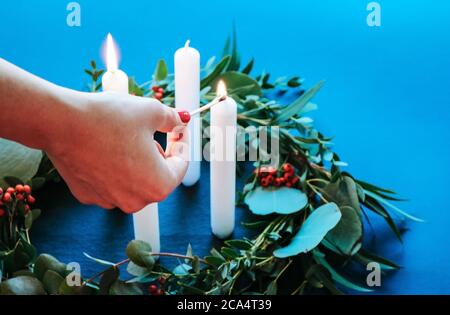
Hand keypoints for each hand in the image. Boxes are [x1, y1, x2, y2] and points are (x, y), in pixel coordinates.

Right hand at [46, 92, 189, 212]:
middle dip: (158, 153)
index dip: (182, 142)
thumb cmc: (109, 118)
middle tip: (151, 131)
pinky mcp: (88, 196)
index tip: (178, 129)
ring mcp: (110, 202)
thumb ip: (172, 119)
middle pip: (157, 175)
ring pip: (133, 179)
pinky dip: (112, 166)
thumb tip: (181, 121)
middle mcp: (136, 201)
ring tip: (124, 136)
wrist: (60, 123)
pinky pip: (110, 182)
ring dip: (135, 160)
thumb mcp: (151, 111)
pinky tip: (103, 147)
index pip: (181, 165)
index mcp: (158, 186)